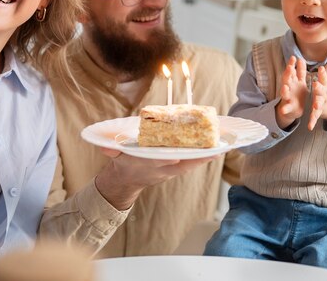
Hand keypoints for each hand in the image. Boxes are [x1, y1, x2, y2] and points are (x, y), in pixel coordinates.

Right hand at [94, 147, 214, 209]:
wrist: (127, 180)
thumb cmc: (123, 162)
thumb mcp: (115, 157)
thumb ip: (110, 150)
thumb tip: (105, 148)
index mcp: (147, 164)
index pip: (159, 161)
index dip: (169, 159)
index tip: (178, 155)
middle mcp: (162, 168)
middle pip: (181, 162)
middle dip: (196, 156)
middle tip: (212, 148)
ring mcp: (170, 169)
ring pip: (190, 163)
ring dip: (204, 156)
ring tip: (221, 146)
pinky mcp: (177, 168)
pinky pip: (192, 163)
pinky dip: (204, 157)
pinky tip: (216, 149)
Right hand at [276, 56, 306, 128]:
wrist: (293, 109)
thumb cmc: (297, 94)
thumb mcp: (300, 82)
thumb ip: (300, 71)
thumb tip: (300, 58)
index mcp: (293, 81)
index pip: (292, 71)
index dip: (292, 65)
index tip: (294, 57)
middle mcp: (288, 87)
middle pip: (287, 80)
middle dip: (288, 74)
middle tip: (290, 68)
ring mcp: (287, 97)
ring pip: (284, 93)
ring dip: (284, 90)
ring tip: (285, 87)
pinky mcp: (287, 107)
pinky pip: (285, 108)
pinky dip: (284, 109)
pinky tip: (283, 110)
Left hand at [308, 62, 326, 129]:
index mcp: (325, 86)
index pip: (325, 78)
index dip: (323, 74)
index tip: (321, 68)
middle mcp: (324, 94)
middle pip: (321, 90)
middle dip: (319, 87)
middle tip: (316, 84)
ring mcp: (322, 103)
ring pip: (319, 103)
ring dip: (317, 104)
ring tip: (316, 105)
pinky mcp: (318, 112)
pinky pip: (314, 117)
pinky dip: (312, 122)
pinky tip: (309, 127)